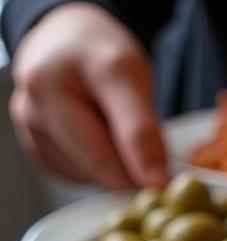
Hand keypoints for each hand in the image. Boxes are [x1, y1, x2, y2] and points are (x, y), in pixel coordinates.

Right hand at [10, 2, 167, 188]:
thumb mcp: (128, 74)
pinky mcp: (37, 151)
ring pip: (88, 177)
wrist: (68, 43)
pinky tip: (99, 139)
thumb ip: (142, 128)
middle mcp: (31, 111)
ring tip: (114, 129)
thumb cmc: (97, 54)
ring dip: (113, 166)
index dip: (140, 175)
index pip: (101, 155)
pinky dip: (97, 167)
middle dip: (128, 167)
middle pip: (95, 169)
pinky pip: (79, 177)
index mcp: (49, 86)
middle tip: (145, 146)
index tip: (166, 181)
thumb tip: (154, 180)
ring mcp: (30, 133)